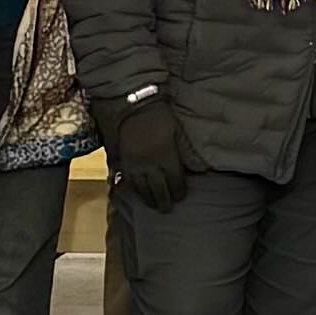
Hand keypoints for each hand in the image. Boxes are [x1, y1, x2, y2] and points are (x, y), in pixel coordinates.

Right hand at [104, 89, 187, 208]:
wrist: (135, 106)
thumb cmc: (161, 116)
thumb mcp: (177, 131)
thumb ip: (183, 150)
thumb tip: (192, 167)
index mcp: (166, 156)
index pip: (174, 181)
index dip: (178, 191)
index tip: (181, 197)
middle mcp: (150, 164)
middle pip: (157, 189)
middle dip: (163, 201)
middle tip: (166, 209)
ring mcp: (134, 164)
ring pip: (141, 188)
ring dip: (148, 198)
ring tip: (153, 205)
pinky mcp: (123, 160)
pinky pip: (128, 180)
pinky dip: (133, 189)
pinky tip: (137, 193)